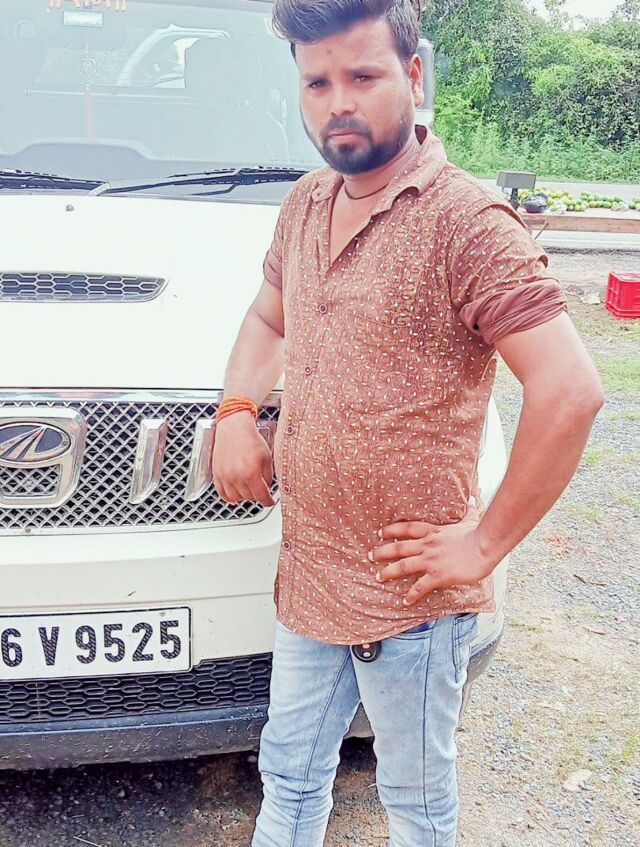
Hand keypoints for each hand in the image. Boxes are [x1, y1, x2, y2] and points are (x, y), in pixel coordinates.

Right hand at [212, 412, 275, 506]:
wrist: (234, 427)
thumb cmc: (250, 439)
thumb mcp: (267, 457)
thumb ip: (268, 475)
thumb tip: (267, 487)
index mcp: (251, 473)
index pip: (261, 496)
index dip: (268, 501)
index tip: (269, 501)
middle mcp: (236, 477)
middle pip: (249, 497)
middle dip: (256, 494)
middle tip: (260, 489)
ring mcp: (225, 476)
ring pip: (236, 498)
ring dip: (243, 496)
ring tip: (248, 489)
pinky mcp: (216, 474)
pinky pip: (222, 493)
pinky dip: (229, 496)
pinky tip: (235, 494)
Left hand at [366, 499, 493, 605]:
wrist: (484, 546)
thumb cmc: (479, 533)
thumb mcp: (470, 518)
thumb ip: (468, 509)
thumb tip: (472, 498)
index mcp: (433, 532)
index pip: (407, 528)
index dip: (392, 530)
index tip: (380, 533)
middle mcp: (427, 545)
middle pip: (398, 547)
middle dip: (382, 551)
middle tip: (369, 556)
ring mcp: (431, 560)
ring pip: (402, 566)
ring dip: (388, 572)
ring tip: (378, 577)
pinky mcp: (438, 575)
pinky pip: (420, 586)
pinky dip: (412, 594)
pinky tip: (405, 601)